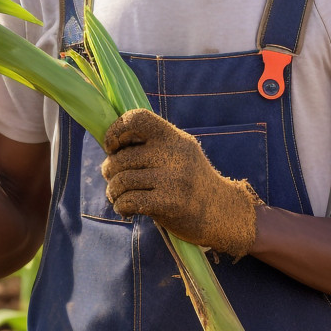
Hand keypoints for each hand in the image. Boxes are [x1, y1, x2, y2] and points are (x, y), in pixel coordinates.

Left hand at [101, 109, 261, 258]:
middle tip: (113, 179)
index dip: (116, 130)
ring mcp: (173, 179)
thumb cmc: (190, 182)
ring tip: (118, 197)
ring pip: (122, 181)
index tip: (112, 147)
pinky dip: (121, 206)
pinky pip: (130, 201)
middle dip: (109, 170)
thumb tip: (108, 144)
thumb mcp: (178, 154)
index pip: (137, 118)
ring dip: (113, 191)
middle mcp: (174, 154)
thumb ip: (151, 146)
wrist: (222, 212)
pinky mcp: (171, 203)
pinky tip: (126, 209)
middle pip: (121, 157)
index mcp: (173, 137)